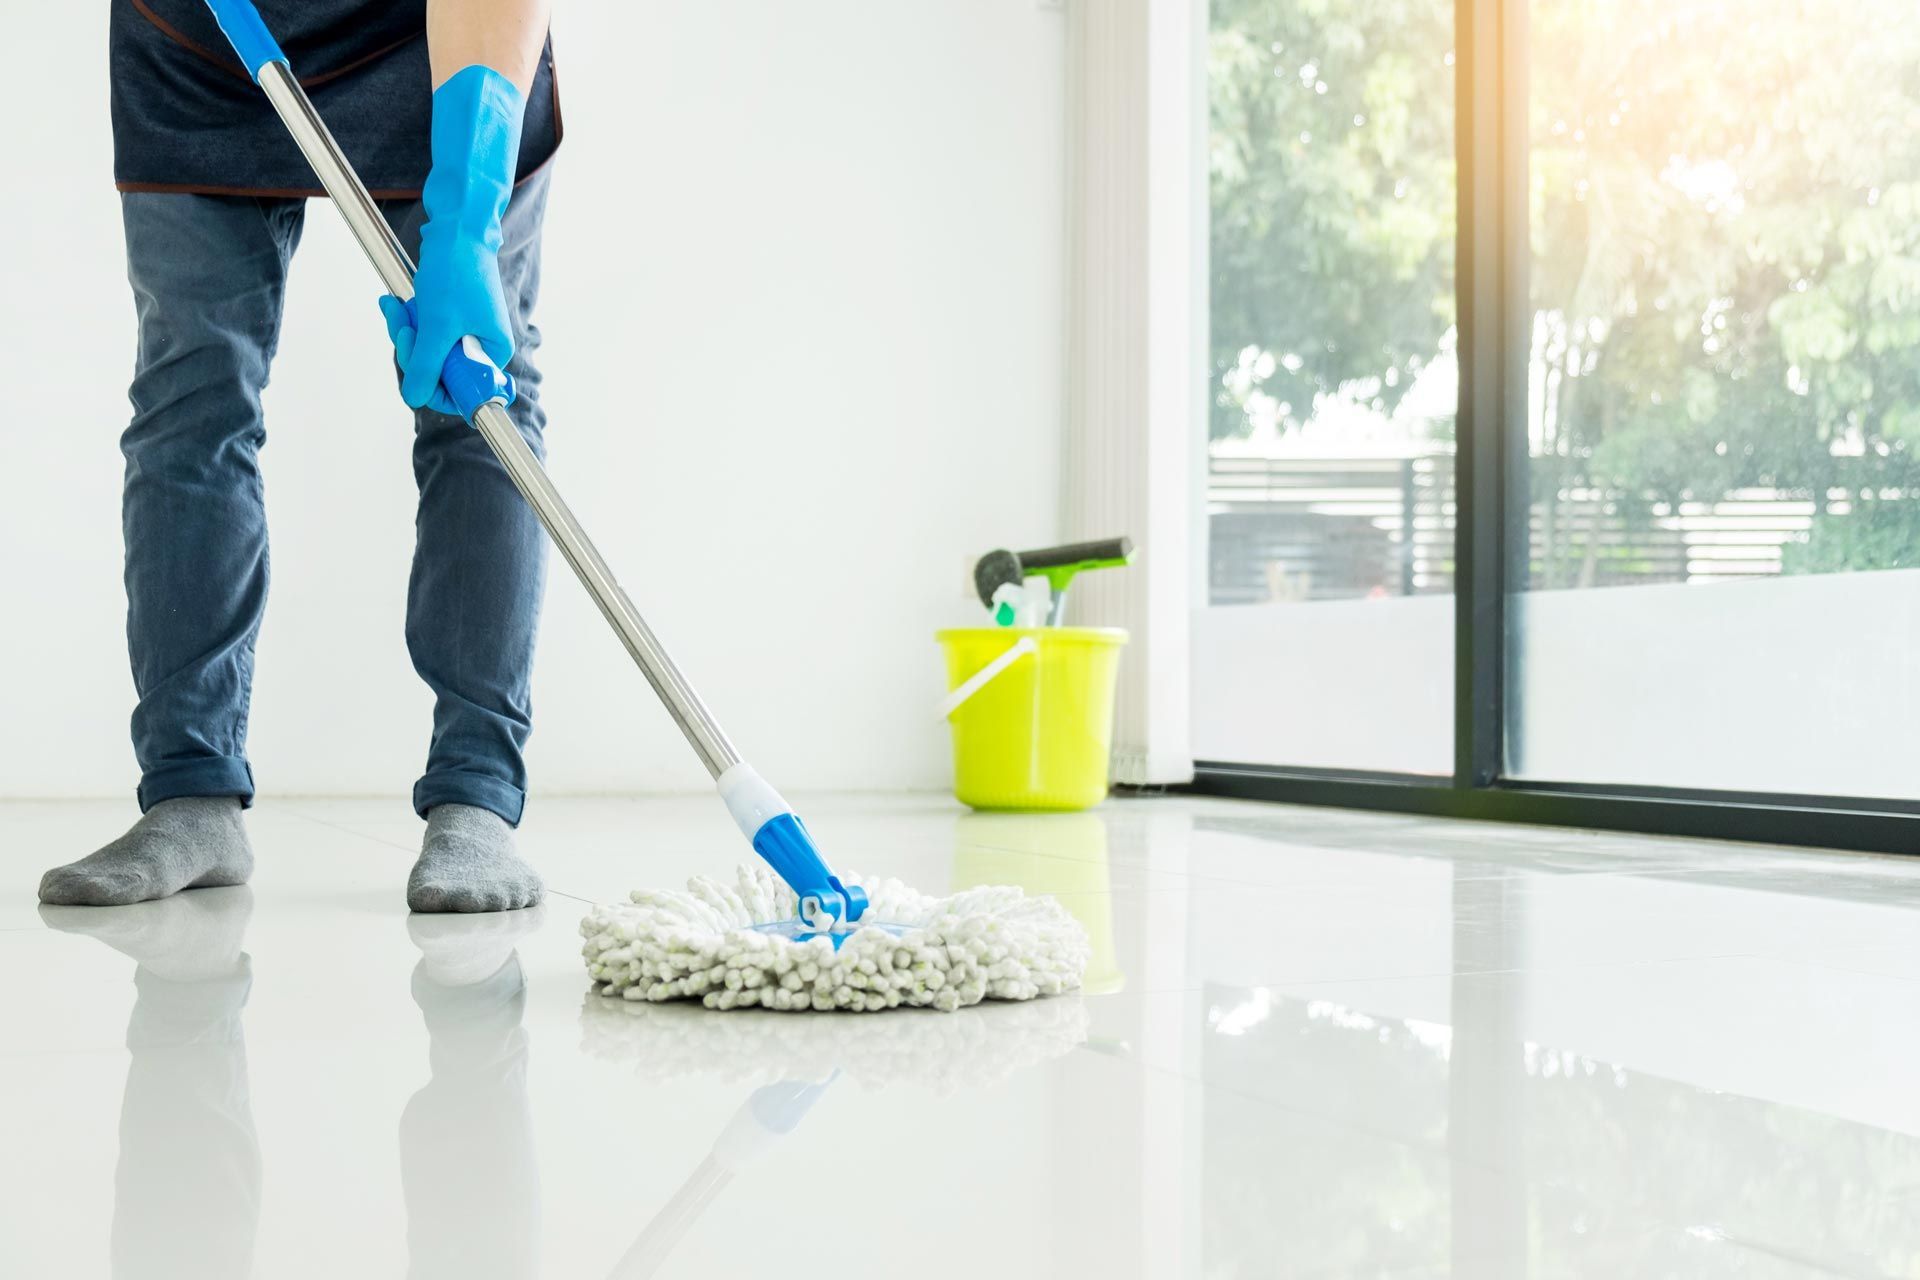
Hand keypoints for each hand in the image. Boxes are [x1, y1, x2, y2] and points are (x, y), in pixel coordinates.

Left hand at [382, 65, 525, 417]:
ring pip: (427, 352)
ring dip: (406, 332)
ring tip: (397, 309)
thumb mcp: (437, 326)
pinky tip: (396, 304)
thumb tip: (414, 398)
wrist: (456, 226)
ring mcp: (464, 330)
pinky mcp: (449, 316)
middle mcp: (482, 345)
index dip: (435, 386)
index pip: (465, 392)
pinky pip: (423, 332)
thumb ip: (426, 366)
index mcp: (493, 352)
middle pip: (441, 373)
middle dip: (413, 351)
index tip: (416, 370)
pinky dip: (407, 320)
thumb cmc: (456, 271)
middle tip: (404, 328)